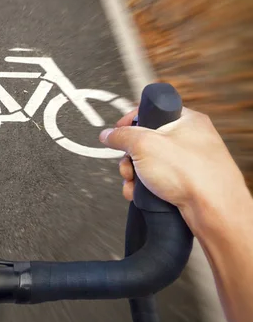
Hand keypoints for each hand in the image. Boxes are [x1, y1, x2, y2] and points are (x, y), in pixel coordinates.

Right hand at [99, 107, 251, 240]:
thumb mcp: (145, 144)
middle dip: (130, 157)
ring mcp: (188, 162)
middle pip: (145, 141)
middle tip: (129, 166)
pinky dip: (144, 188)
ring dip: (134, 175)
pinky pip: (157, 180)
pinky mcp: (185, 183)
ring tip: (134, 184)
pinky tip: (139, 194)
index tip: (118, 132)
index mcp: (186, 120)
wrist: (213, 210)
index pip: (151, 112)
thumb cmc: (192, 173)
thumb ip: (121, 136)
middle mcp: (189, 139)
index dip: (130, 121)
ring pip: (148, 163)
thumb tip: (108, 134)